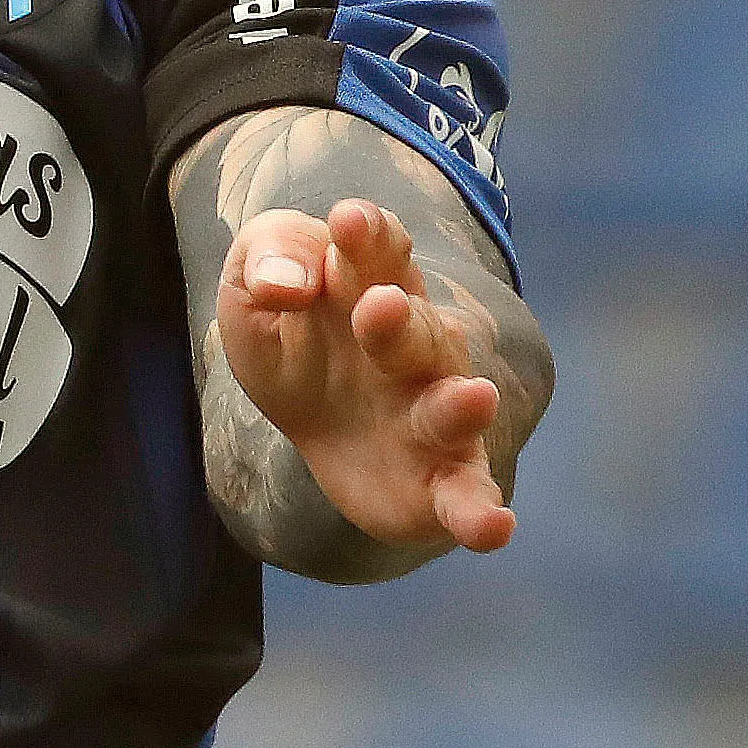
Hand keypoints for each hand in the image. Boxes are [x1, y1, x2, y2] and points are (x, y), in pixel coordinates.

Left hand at [214, 195, 512, 554]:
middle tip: (379, 305)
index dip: (367, 235)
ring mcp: (432, 415)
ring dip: (461, 405)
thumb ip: (266, 264)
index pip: (378, 251)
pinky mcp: (438, 480)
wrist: (311, 421)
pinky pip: (466, 496)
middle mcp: (415, 348)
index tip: (347, 220)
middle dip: (399, 320)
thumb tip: (283, 284)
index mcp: (371, 286)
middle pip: (414, 328)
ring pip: (453, 406)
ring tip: (473, 398)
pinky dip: (481, 511)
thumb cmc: (293, 338)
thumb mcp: (253, 292)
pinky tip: (494, 527)